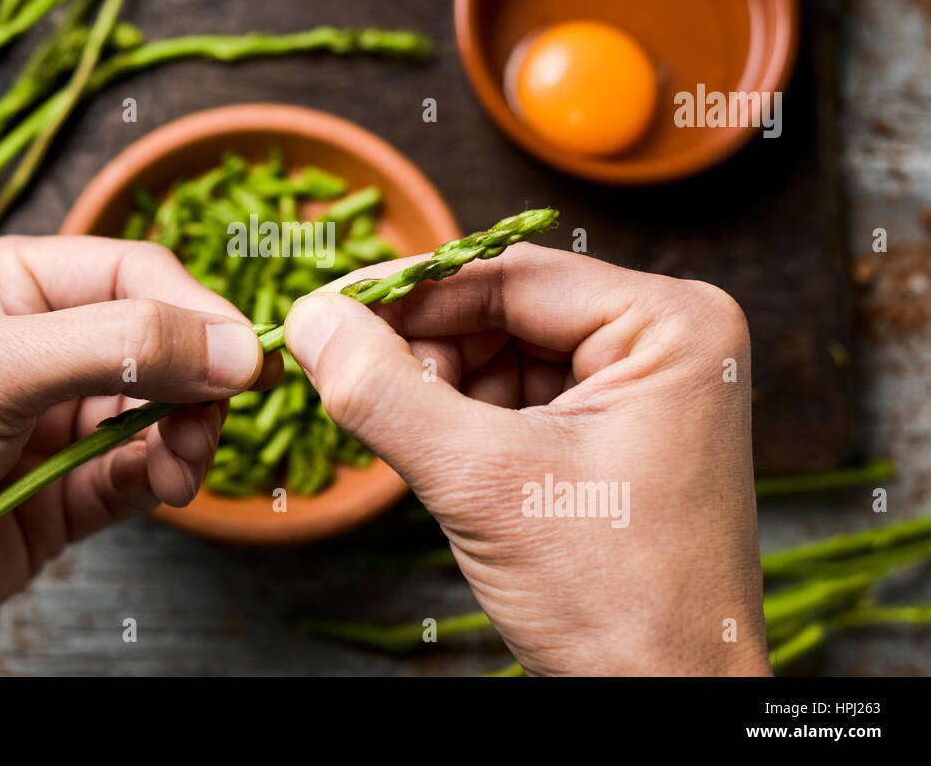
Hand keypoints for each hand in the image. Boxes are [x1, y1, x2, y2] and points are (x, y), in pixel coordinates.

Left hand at [0, 236, 271, 675]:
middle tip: (224, 407)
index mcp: (7, 287)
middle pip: (157, 339)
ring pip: (160, 409)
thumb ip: (120, 345)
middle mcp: (36, 347)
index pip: (132, 273)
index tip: (244, 355)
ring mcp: (51, 423)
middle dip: (196, 373)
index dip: (194, 309)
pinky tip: (169, 484)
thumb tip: (236, 346)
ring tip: (185, 459)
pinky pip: (139, 471)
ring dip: (189, 430)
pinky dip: (167, 475)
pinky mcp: (62, 493)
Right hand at [285, 242, 767, 675]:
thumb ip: (386, 393)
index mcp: (669, 325)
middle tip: (353, 386)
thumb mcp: (484, 485)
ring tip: (421, 451)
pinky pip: (512, 397)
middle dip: (425, 351)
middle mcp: (663, 340)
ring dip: (438, 391)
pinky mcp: (610, 430)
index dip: (407, 292)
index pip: (509, 275)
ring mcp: (638, 386)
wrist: (667, 702)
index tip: (323, 309)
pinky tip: (446, 463)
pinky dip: (461, 422)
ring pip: (498, 352)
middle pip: (502, 309)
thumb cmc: (615, 601)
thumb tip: (308, 318)